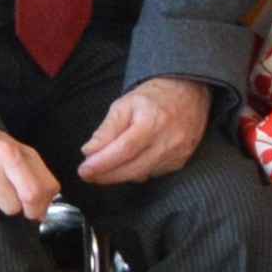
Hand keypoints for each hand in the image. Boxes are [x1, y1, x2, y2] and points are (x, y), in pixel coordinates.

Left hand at [73, 74, 212, 186]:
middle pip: (133, 168)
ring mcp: (178, 154)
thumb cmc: (152, 97)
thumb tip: (89, 152)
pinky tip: (123, 168)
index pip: (124, 149)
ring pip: (142, 174)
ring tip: (99, 172)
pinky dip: (134, 173)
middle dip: (106, 175)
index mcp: (153, 121)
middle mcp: (169, 141)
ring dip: (118, 177)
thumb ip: (107, 129)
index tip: (84, 170)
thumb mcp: (124, 104)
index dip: (103, 163)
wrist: (187, 94)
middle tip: (86, 175)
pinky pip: (152, 174)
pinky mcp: (181, 162)